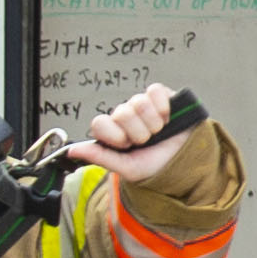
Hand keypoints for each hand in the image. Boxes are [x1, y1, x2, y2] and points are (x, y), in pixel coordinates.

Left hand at [76, 80, 192, 183]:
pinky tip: (167, 117)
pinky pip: (155, 90)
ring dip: (152, 122)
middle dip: (138, 132)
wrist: (186, 162)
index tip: (126, 145)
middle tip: (146, 141)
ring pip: (139, 102)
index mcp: (112, 132)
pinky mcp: (161, 96)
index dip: (114, 135)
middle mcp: (124, 116)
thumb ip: (100, 156)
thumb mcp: (126, 167)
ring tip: (158, 132)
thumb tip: (71, 150)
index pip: (99, 123)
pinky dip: (163, 106)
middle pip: (122, 113)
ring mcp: (142, 105)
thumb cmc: (155, 165)